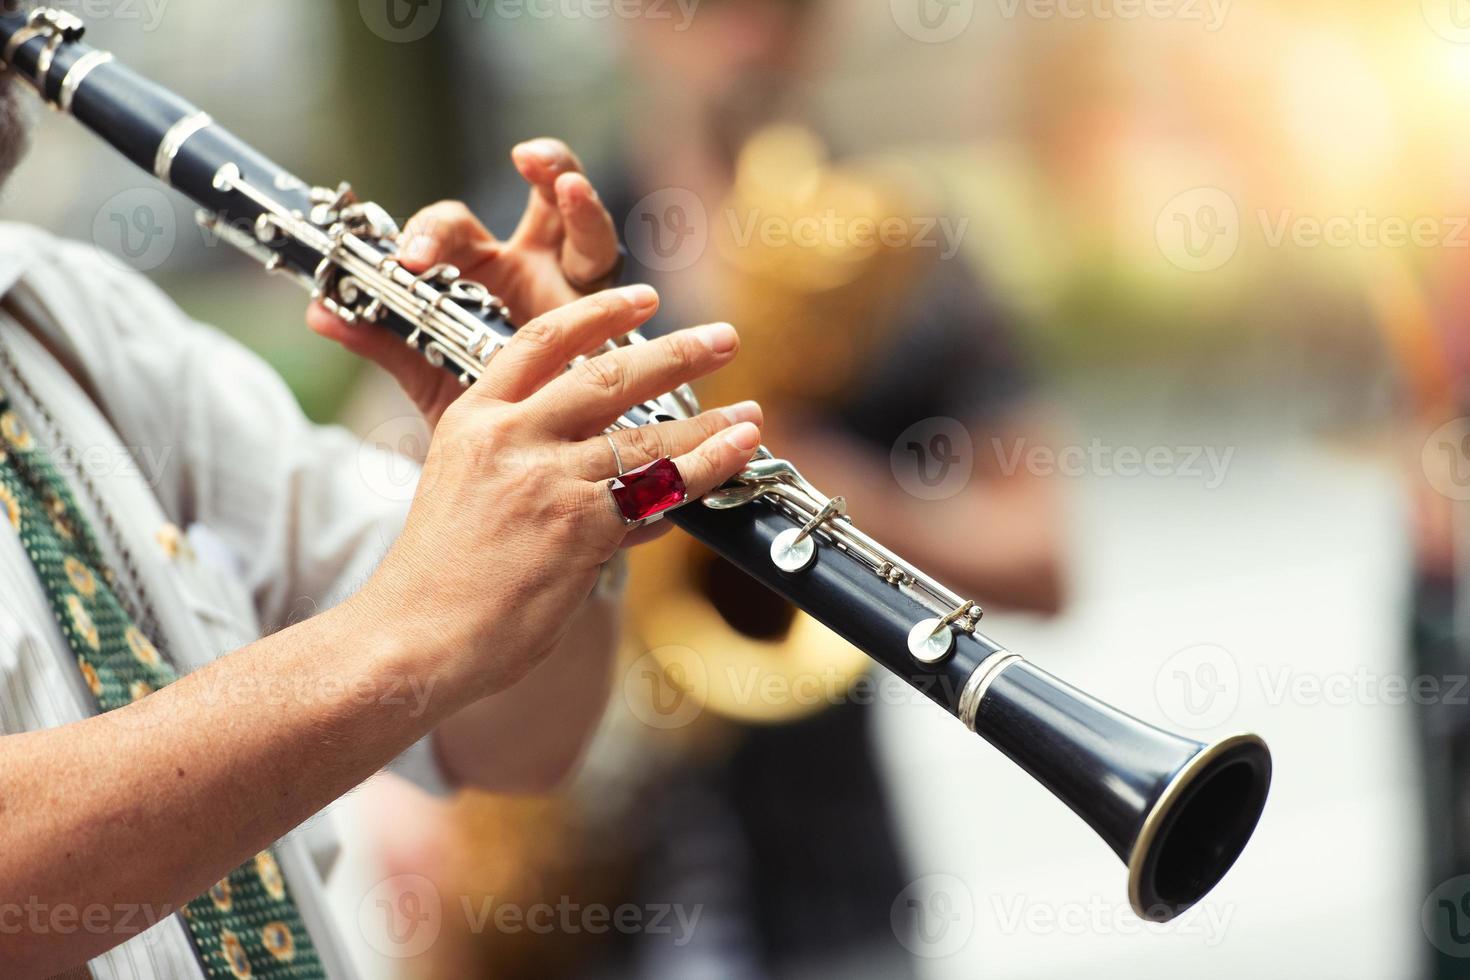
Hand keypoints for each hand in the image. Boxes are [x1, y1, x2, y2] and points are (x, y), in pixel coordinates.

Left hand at [308, 139, 622, 426]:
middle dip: (541, 167)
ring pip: (586, 226)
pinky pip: (612, 281)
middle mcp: (532, 267)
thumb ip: (382, 340)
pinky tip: (607, 246)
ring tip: (566, 182)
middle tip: (524, 157)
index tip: (412, 262)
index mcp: (481, 272)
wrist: (521, 468)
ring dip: (580, 199)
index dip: (431, 234)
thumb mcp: (427, 374)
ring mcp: (575, 288)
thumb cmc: (480, 411)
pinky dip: (603, 249)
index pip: (455, 229)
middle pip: (538, 200)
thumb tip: (318, 312)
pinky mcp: (610, 318)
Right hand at [353, 286, 763, 700]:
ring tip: (749, 415)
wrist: (414, 636)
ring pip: (647, 438)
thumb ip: (524, 458)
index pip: (543, 340)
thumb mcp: (463, 487)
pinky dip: (700, 478)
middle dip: (677, 354)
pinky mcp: (579, 527)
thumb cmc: (439, 576)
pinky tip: (734, 460)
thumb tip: (604, 456)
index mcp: (475, 418)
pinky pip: (657, 494)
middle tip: (723, 338)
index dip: (600, 314)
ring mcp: (548, 480)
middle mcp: (512, 437)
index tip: (644, 298)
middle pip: (609, 377)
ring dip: (708, 425)